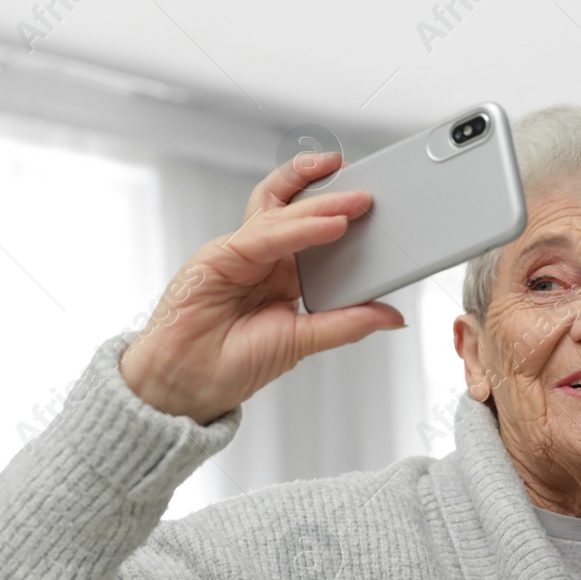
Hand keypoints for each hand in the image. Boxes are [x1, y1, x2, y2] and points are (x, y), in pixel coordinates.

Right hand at [118, 152, 404, 423]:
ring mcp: (240, 253)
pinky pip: (264, 234)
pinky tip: (329, 226)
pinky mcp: (220, 255)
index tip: (374, 205)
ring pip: (280, 211)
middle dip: (335, 196)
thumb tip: (393, 317)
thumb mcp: (304, 341)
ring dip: (320, 203)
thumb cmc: (232, 365)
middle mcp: (263, 257)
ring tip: (356, 202)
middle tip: (371, 194)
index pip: (314, 229)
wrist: (187, 385)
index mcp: (283, 274)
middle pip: (297, 209)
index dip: (340, 210)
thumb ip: (347, 324)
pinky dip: (299, 228)